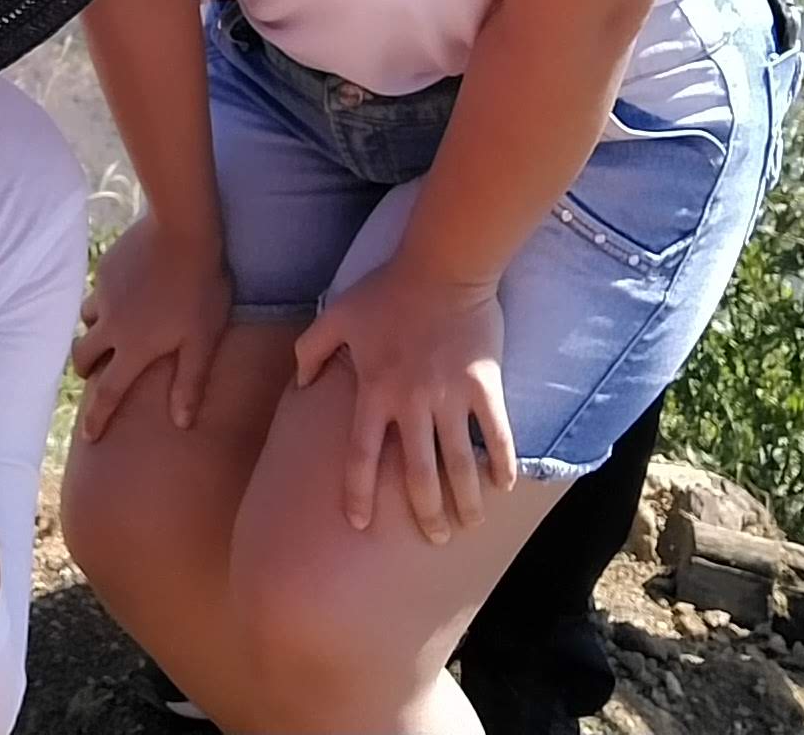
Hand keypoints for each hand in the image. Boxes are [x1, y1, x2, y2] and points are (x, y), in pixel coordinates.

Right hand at [72, 215, 232, 440]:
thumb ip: (190, 382)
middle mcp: (110, 324)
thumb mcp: (202, 340)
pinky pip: (99, 292)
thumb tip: (181, 423)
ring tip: (110, 331)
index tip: (88, 437)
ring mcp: (104, 293)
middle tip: (94, 374)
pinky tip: (126, 293)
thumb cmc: (200, 289)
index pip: (108, 392)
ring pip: (86, 320)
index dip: (96, 417)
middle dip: (86, 369)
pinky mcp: (106, 267)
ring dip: (94, 332)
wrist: (182, 230)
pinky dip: (107, 301)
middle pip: (84, 356)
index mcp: (134, 347)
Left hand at [293, 262, 515, 544]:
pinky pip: (498, 435)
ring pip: (459, 464)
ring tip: (466, 524)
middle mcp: (412, 402)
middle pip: (417, 474)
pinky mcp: (485, 386)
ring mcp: (451, 396)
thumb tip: (301, 383)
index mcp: (374, 390)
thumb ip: (311, 349)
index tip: (357, 523)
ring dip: (464, 501)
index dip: (357, 493)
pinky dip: (502, 464)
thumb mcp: (337, 314)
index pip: (360, 455)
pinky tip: (502, 487)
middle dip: (425, 513)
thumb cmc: (387, 290)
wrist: (442, 265)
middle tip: (432, 536)